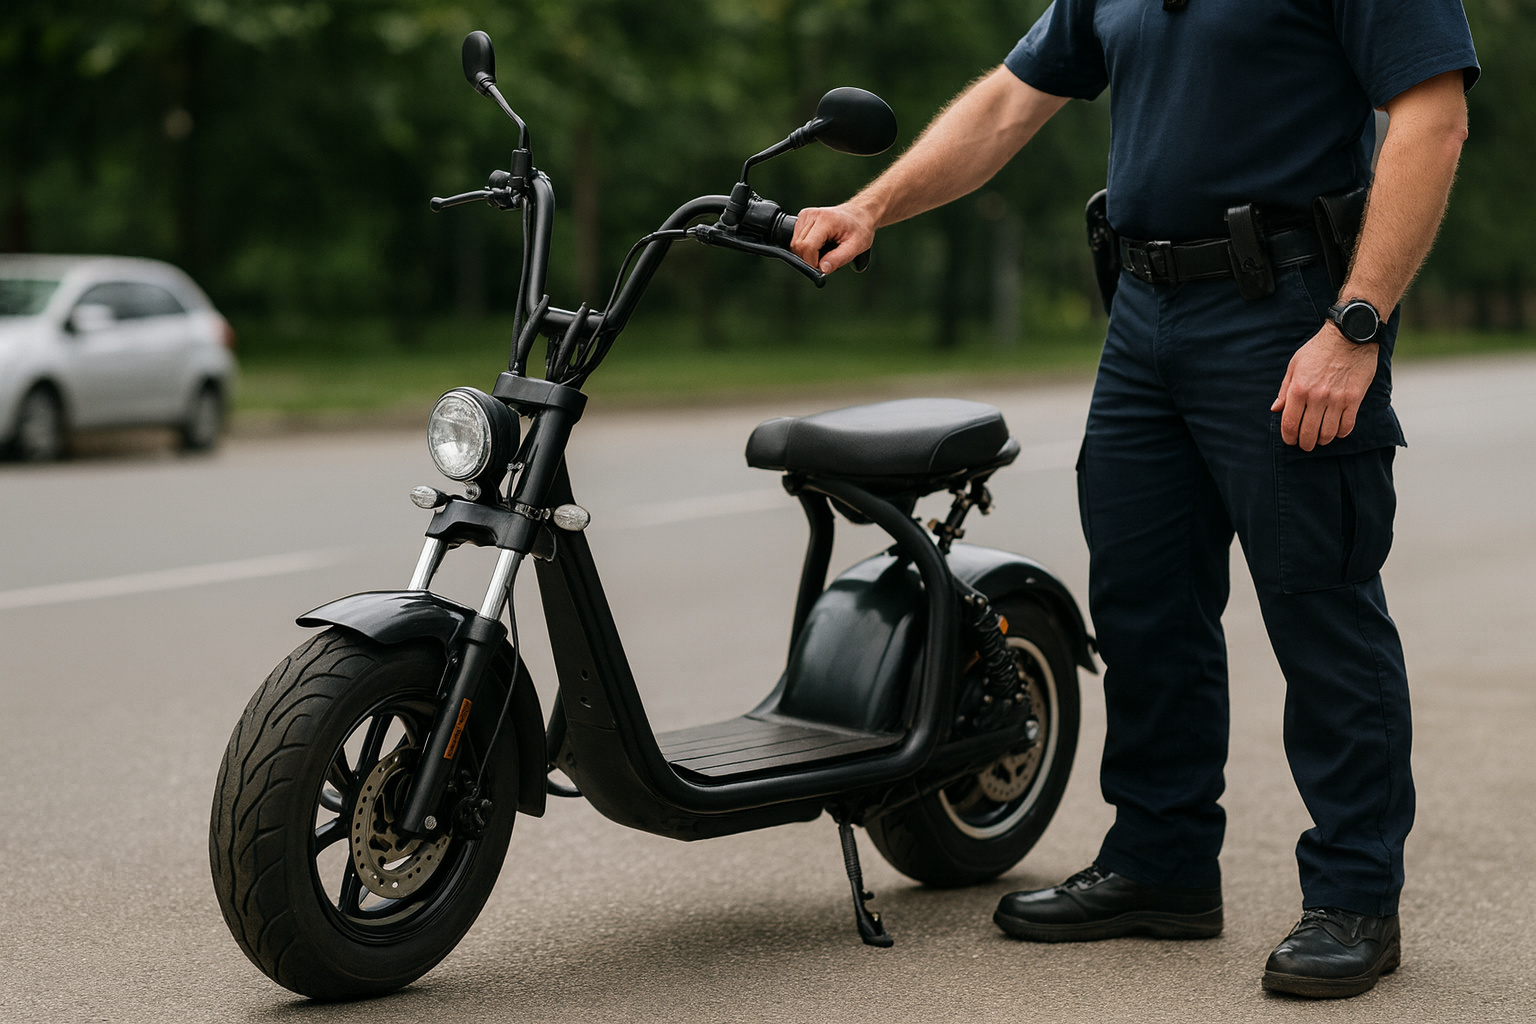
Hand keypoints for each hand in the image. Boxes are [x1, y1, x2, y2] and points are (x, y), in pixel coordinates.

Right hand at [790, 203, 875, 273]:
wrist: (859, 215)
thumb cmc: (859, 229)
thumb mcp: (856, 247)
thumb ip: (838, 259)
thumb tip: (822, 269)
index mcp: (826, 220)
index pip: (807, 246)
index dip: (812, 262)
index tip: (822, 267)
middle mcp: (812, 215)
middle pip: (798, 246)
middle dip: (809, 259)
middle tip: (825, 260)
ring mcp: (805, 215)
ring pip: (795, 244)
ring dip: (806, 254)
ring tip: (823, 251)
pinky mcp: (802, 218)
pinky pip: (796, 239)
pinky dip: (805, 247)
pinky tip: (818, 245)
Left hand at [1270, 324, 1379, 449]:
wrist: (1349, 336)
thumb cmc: (1318, 350)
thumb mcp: (1294, 365)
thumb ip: (1284, 390)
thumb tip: (1276, 409)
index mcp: (1299, 389)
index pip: (1289, 423)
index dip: (1288, 437)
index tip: (1290, 440)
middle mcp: (1317, 397)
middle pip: (1308, 432)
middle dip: (1304, 443)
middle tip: (1305, 444)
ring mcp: (1337, 399)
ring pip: (1328, 433)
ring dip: (1323, 440)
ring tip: (1320, 439)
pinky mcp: (1354, 399)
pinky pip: (1347, 425)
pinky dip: (1341, 433)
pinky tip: (1337, 432)